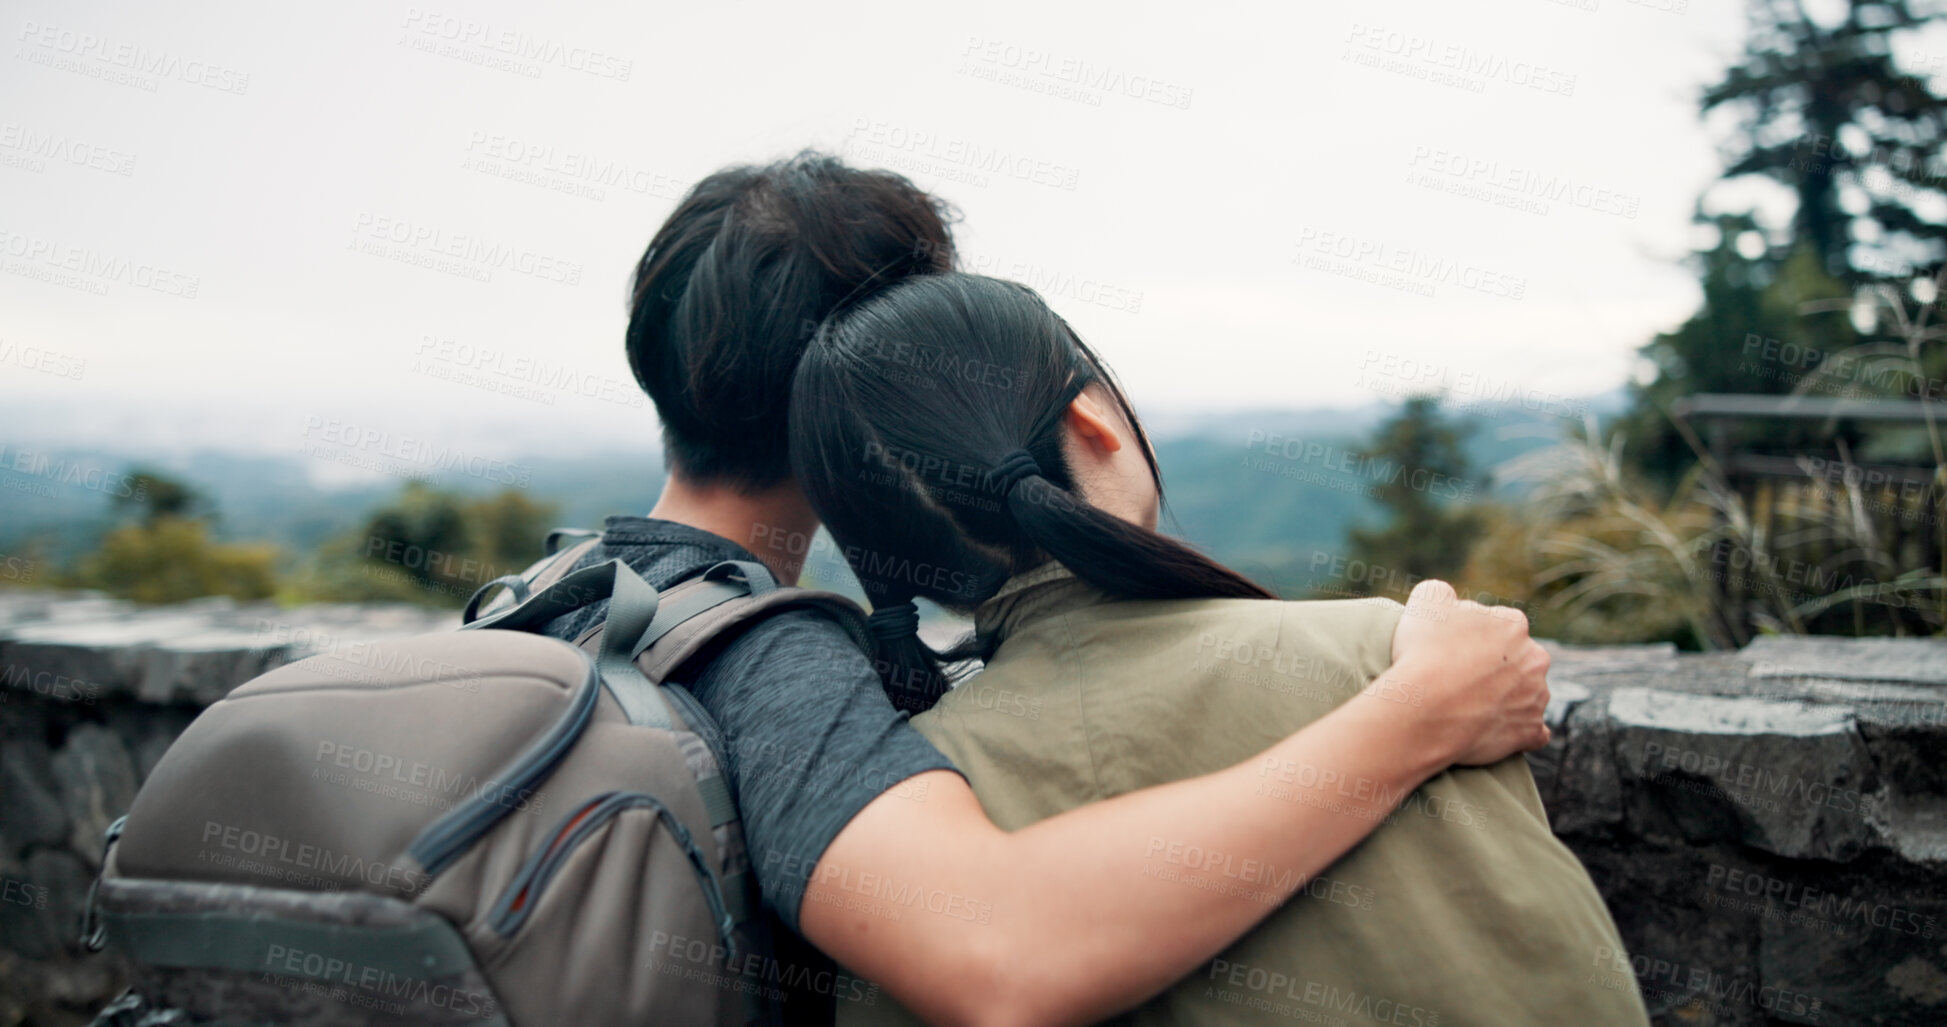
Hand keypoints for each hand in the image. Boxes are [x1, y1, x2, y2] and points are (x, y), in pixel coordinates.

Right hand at [1390, 579, 1550, 765]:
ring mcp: (1536, 697)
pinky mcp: (1530, 731)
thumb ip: (1441, 592)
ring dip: (1509, 699)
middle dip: (1498, 667)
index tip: (1454, 650)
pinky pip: (1534, 732)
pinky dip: (1520, 732)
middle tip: (1463, 679)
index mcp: (1513, 624)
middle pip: (1519, 660)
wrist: (1425, 709)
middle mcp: (1534, 658)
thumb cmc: (1423, 653)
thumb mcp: (1425, 601)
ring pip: (1528, 694)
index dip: (1475, 637)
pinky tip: (1499, 732)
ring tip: (1472, 708)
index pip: (1500, 625)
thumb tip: (1449, 599)